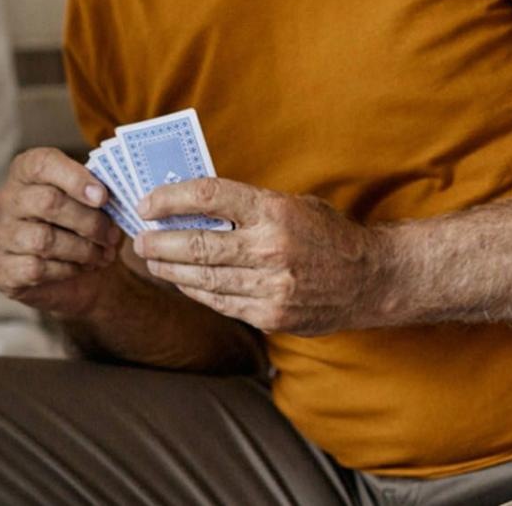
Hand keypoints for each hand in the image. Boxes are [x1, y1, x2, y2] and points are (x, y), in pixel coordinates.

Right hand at [0, 147, 125, 318]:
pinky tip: (81, 268)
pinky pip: (36, 268)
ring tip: (102, 255)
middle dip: (89, 221)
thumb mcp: (94, 205)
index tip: (103, 197)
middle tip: (111, 235)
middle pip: (48, 202)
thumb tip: (107, 195)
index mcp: (26, 172)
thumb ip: (97, 193)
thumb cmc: (83, 228)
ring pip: (44, 239)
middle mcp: (6, 199)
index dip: (75, 178)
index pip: (42, 164)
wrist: (77, 278)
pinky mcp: (0, 268)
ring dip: (82, 250)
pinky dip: (67, 270)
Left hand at [135, 178, 375, 335]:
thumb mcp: (290, 204)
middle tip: (140, 237)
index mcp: (274, 210)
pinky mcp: (271, 315)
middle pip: (196, 243)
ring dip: (170, 268)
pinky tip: (181, 279)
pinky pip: (220, 302)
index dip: (169, 198)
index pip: (208, 196)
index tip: (147, 203)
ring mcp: (271, 286)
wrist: (371, 279)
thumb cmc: (326, 234)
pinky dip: (195, 289)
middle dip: (159, 240)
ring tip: (153, 258)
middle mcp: (270, 248)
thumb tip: (190, 205)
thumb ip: (246, 206)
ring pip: (202, 277)